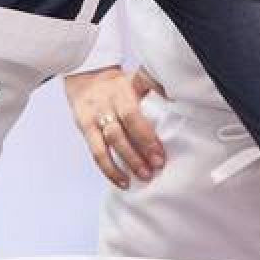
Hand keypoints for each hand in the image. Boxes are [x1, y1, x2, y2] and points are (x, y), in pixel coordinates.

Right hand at [65, 66, 165, 188]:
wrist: (86, 78)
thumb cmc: (118, 84)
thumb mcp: (135, 79)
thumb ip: (152, 86)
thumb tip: (175, 95)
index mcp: (121, 91)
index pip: (132, 115)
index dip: (146, 135)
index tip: (160, 152)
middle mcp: (106, 105)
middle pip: (121, 131)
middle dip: (139, 151)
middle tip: (156, 167)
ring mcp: (94, 118)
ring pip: (109, 143)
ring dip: (126, 162)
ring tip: (143, 176)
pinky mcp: (85, 129)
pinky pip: (96, 153)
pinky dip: (109, 170)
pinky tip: (123, 181)